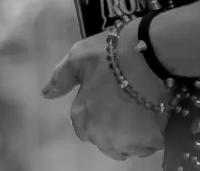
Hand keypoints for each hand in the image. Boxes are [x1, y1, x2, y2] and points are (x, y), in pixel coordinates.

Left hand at [43, 22, 169, 160]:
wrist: (150, 53)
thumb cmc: (111, 52)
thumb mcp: (78, 57)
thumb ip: (61, 78)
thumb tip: (47, 94)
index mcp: (82, 115)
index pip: (83, 128)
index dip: (94, 113)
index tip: (106, 99)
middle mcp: (102, 135)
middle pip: (103, 141)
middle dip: (110, 127)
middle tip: (123, 103)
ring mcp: (128, 141)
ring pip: (125, 147)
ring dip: (129, 135)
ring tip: (138, 110)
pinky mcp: (152, 141)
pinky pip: (148, 146)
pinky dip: (149, 136)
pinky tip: (152, 115)